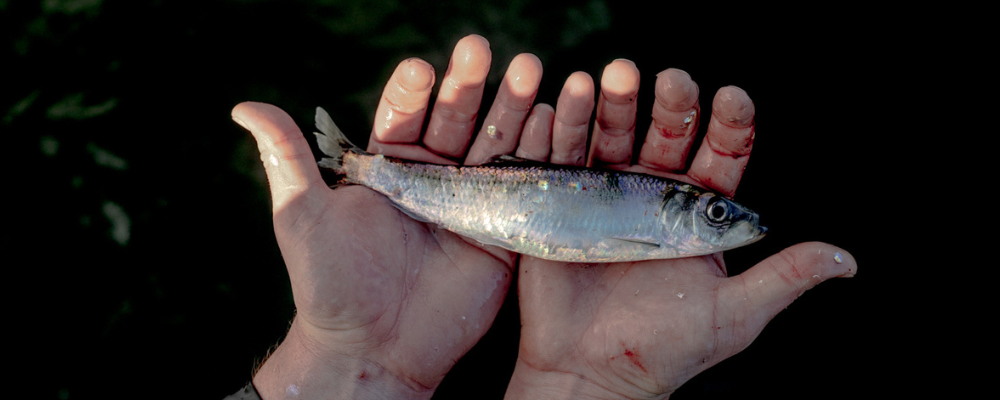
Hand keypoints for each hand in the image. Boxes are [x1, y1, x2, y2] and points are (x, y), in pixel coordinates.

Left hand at [231, 35, 529, 398]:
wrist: (373, 348)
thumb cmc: (330, 283)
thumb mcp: (302, 214)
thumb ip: (287, 156)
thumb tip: (243, 105)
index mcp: (390, 167)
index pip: (405, 113)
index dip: (414, 90)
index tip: (421, 68)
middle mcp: (434, 177)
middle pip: (457, 119)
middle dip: (470, 84)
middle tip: (480, 48)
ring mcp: (471, 201)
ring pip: (495, 143)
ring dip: (513, 106)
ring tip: (529, 68)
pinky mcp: (503, 230)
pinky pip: (522, 187)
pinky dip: (540, 153)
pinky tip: (552, 119)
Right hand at [504, 62, 857, 397]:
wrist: (592, 372)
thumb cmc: (666, 350)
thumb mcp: (734, 315)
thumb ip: (783, 279)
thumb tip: (846, 259)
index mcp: (697, 211)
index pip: (721, 154)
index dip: (730, 124)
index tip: (732, 99)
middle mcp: (654, 193)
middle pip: (666, 134)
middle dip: (671, 104)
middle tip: (671, 80)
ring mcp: (606, 194)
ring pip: (613, 136)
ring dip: (614, 105)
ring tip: (614, 76)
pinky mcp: (562, 202)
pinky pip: (562, 157)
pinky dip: (563, 126)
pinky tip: (566, 98)